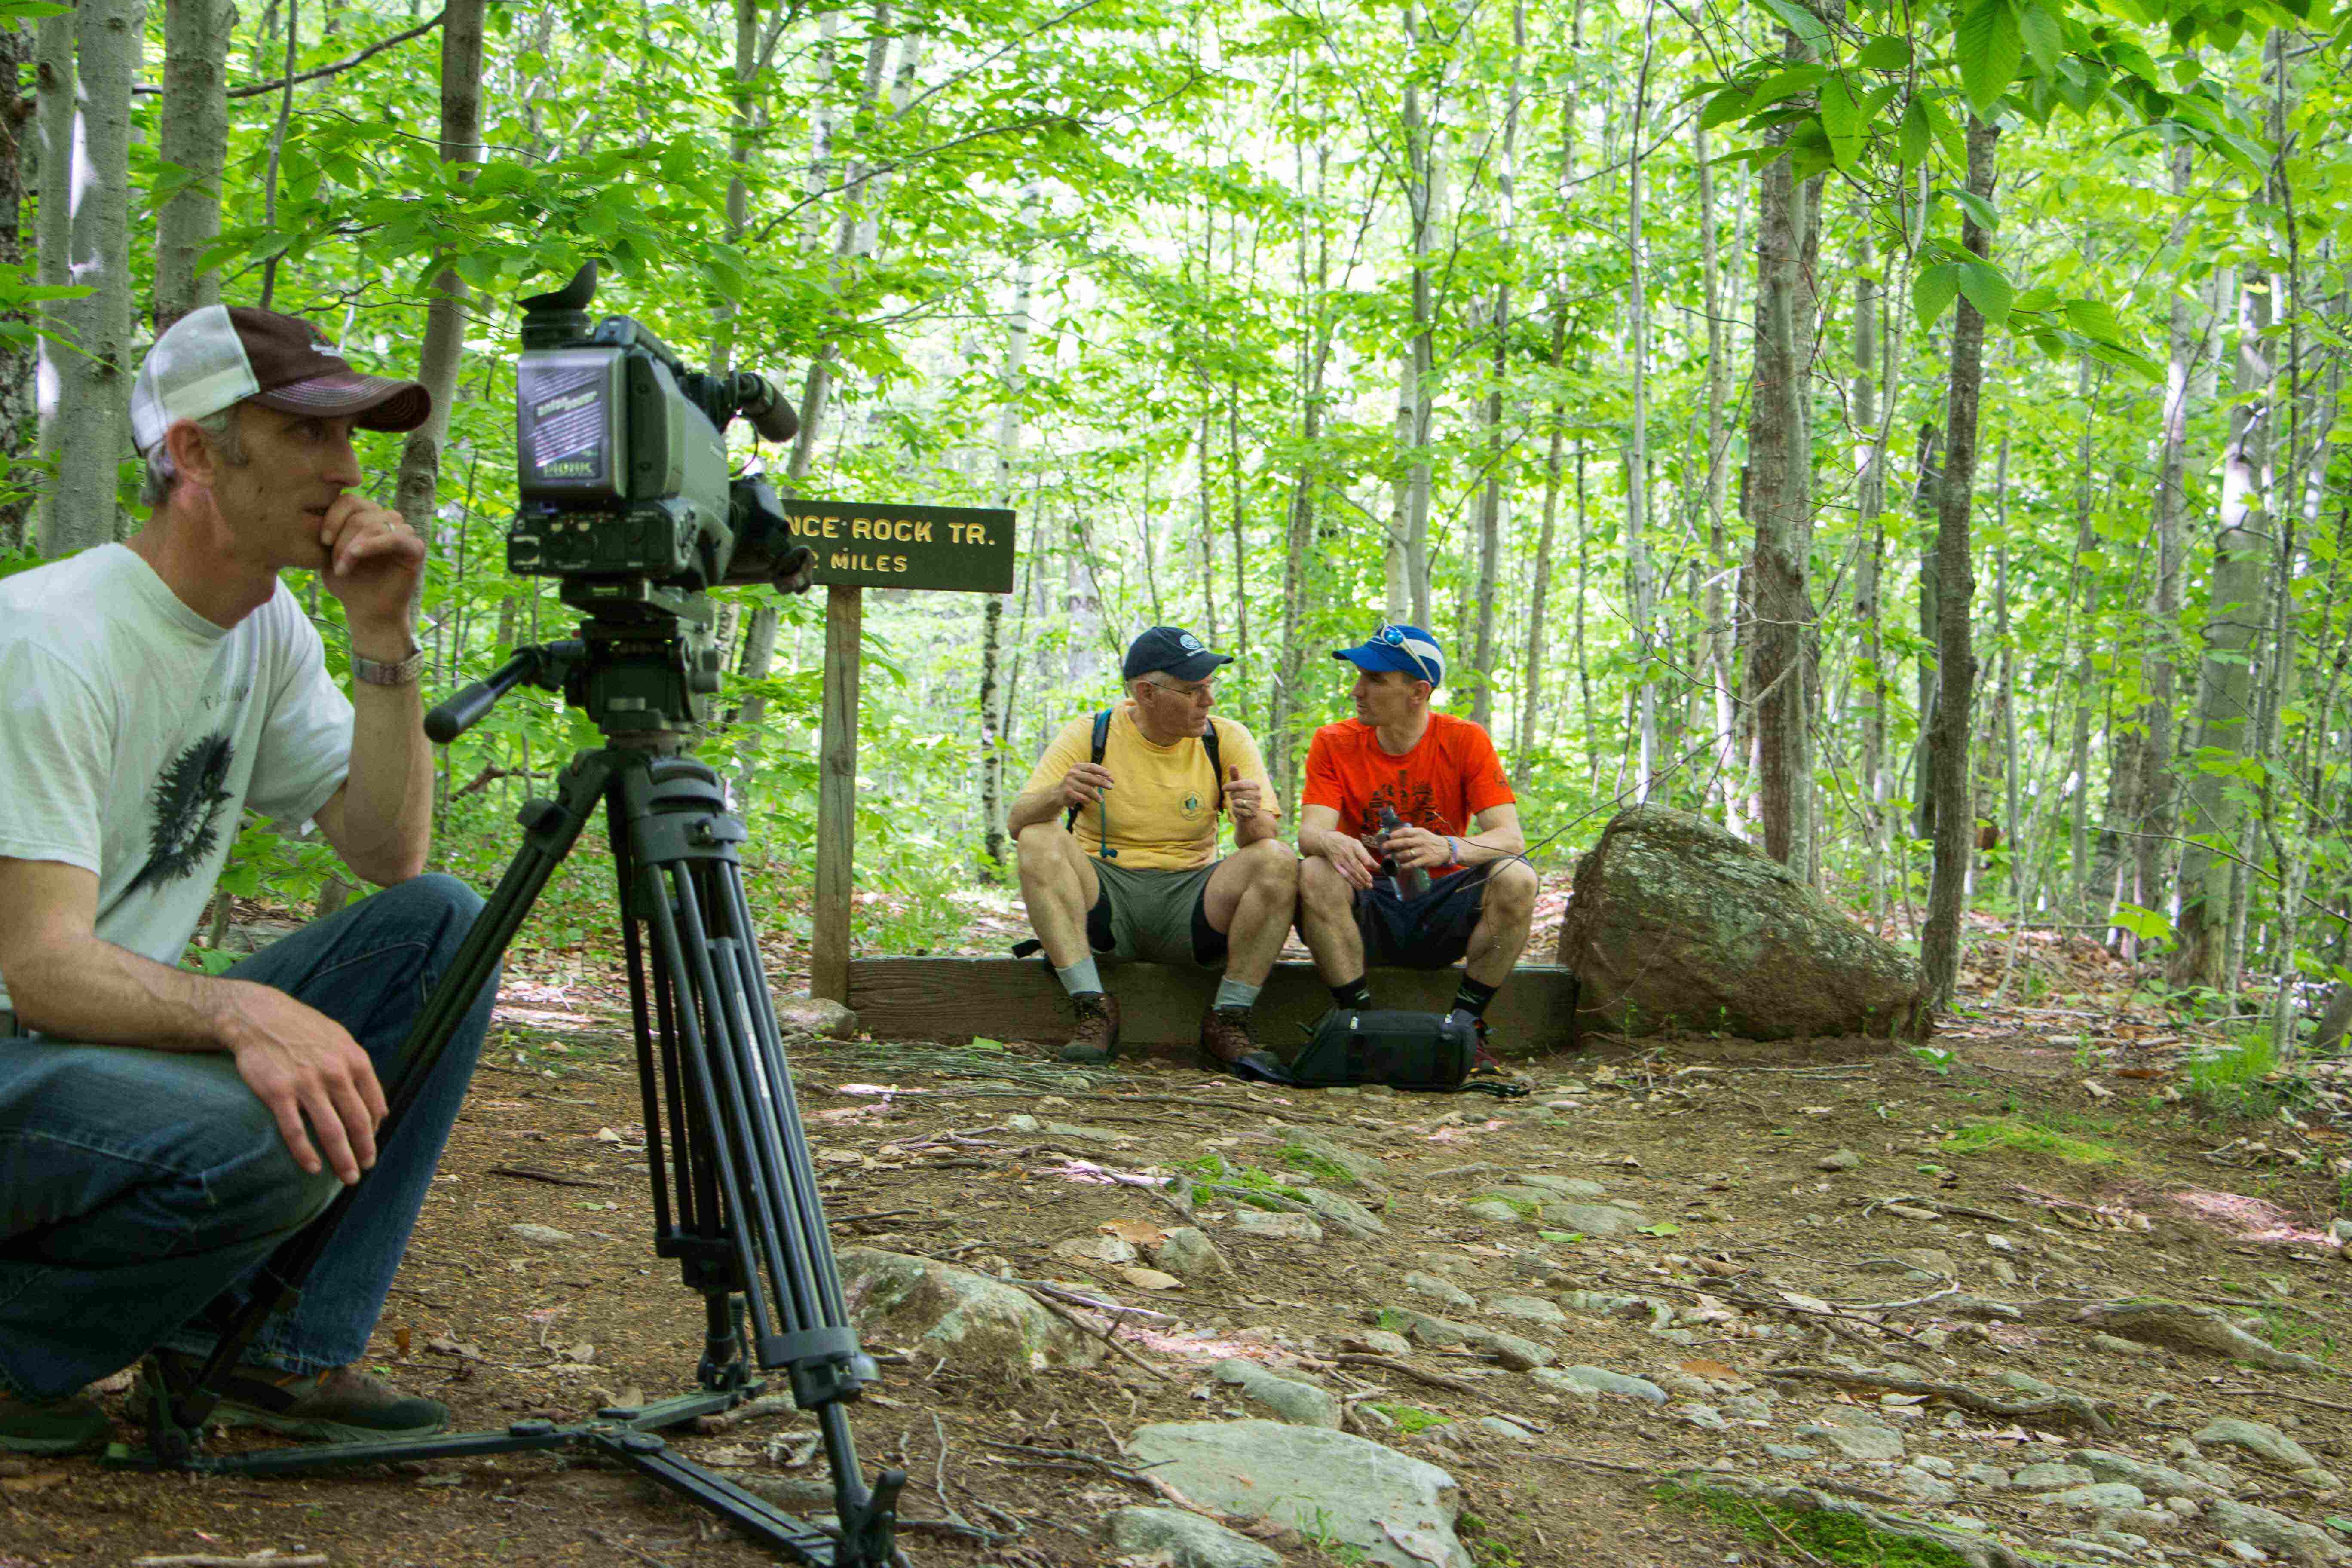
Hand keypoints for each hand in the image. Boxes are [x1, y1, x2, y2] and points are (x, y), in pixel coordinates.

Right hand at [213, 980, 387, 1184]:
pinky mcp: (278, 1092)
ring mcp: (307, 1083)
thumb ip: (361, 1073)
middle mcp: (335, 1073)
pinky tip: (312, 1168)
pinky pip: (295, 1130)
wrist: (259, 1016)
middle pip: (357, 1123)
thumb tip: (381, 1111)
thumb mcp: (342, 1042)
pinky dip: (305, 1153)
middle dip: (363, 1151)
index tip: (370, 1148)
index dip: (373, 1132)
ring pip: (331, 1131)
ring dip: (342, 1159)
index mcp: (355, 1061)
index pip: (373, 1106)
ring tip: (347, 1177)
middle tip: (364, 1170)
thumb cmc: (304, 1030)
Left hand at [317, 493, 426, 642]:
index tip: (322, 541)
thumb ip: (329, 530)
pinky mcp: (415, 549)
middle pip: (360, 512)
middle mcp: (388, 520)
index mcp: (369, 517)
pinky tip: (355, 556)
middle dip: (341, 539)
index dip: (333, 517)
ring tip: (343, 568)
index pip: (350, 500)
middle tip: (335, 564)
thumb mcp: (329, 553)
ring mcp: (404, 532)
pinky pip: (395, 537)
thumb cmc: (348, 583)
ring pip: (374, 524)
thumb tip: (318, 506)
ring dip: (352, 546)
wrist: (366, 611)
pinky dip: (372, 545)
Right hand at [1057, 761, 1114, 810]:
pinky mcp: (1067, 792)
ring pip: (1087, 789)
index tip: (1109, 775)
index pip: (1091, 767)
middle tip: (1111, 787)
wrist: (1058, 793)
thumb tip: (1112, 780)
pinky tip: (1089, 802)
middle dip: (1102, 782)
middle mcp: (1072, 773)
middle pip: (1091, 777)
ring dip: (1096, 795)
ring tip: (1101, 800)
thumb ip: (1097, 778)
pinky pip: (1081, 797)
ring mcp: (1069, 782)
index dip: (1101, 770)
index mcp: (1077, 767)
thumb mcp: (1086, 779)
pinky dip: (1087, 800)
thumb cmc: (1076, 785)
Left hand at [1224, 763, 1261, 821]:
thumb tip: (1232, 765)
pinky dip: (1235, 811)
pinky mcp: (1252, 814)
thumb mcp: (1237, 783)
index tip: (1223, 788)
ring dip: (1234, 804)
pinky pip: (1238, 811)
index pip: (1240, 784)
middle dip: (1232, 796)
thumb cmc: (1241, 793)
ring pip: (1237, 803)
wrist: (1248, 809)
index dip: (1230, 786)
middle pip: (1237, 794)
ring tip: (1238, 803)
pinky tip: (1239, 810)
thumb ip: (1235, 774)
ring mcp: (1256, 805)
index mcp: (1255, 785)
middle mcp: (1258, 795)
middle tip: (1235, 797)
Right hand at [1320, 832, 1381, 889]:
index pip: (1359, 852)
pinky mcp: (1337, 866)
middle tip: (1370, 880)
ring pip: (1351, 872)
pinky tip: (1360, 887)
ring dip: (1360, 880)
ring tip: (1368, 886)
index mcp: (1354, 845)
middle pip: (1355, 864)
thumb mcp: (1357, 845)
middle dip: (1363, 873)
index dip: (1364, 858)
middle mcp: (1347, 852)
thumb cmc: (1347, 844)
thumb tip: (1378, 867)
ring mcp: (1341, 860)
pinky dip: (1353, 882)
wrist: (1328, 841)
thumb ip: (1367, 856)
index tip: (1369, 864)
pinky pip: (1345, 875)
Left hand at [1386, 824, 1451, 870]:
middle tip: (1383, 848)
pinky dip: (1404, 866)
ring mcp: (1423, 851)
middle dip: (1392, 845)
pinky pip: (1412, 863)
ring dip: (1396, 856)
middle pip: (1404, 842)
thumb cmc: (1431, 841)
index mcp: (1419, 832)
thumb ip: (1411, 834)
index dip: (1395, 834)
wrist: (1447, 849)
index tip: (1388, 837)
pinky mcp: (1425, 860)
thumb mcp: (1423, 833)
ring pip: (1407, 854)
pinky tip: (1398, 867)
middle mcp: (1421, 841)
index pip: (1405, 832)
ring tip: (1387, 859)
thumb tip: (1395, 835)